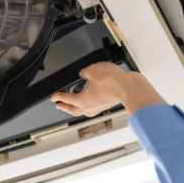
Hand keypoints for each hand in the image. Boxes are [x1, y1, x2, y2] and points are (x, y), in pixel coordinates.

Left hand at [50, 62, 166, 116]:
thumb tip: (84, 73)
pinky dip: (89, 106)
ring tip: (74, 108)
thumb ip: (86, 71)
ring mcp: (99, 107)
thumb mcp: (93, 70)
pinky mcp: (108, 104)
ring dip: (76, 110)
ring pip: (84, 111)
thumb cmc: (112, 82)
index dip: (58, 97)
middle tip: (59, 106)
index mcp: (82, 100)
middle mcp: (90, 106)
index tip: (53, 98)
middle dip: (64, 107)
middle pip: (73, 110)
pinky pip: (94, 108)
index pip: (66, 99)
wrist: (130, 88)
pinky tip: (92, 101)